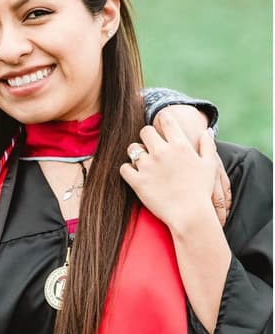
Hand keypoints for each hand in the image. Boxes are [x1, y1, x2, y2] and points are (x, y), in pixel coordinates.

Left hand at [120, 115, 216, 234]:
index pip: (166, 120)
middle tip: (150, 144)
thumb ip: (207, 146)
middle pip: (145, 131)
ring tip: (143, 161)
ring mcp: (148, 166)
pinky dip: (128, 170)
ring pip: (132, 148)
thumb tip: (205, 131)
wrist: (189, 214)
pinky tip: (135, 174)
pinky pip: (124, 168)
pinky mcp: (137, 181)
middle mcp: (162, 152)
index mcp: (180, 146)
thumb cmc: (201, 191)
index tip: (161, 125)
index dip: (162, 119)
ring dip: (136, 153)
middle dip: (147, 136)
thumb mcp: (210, 166)